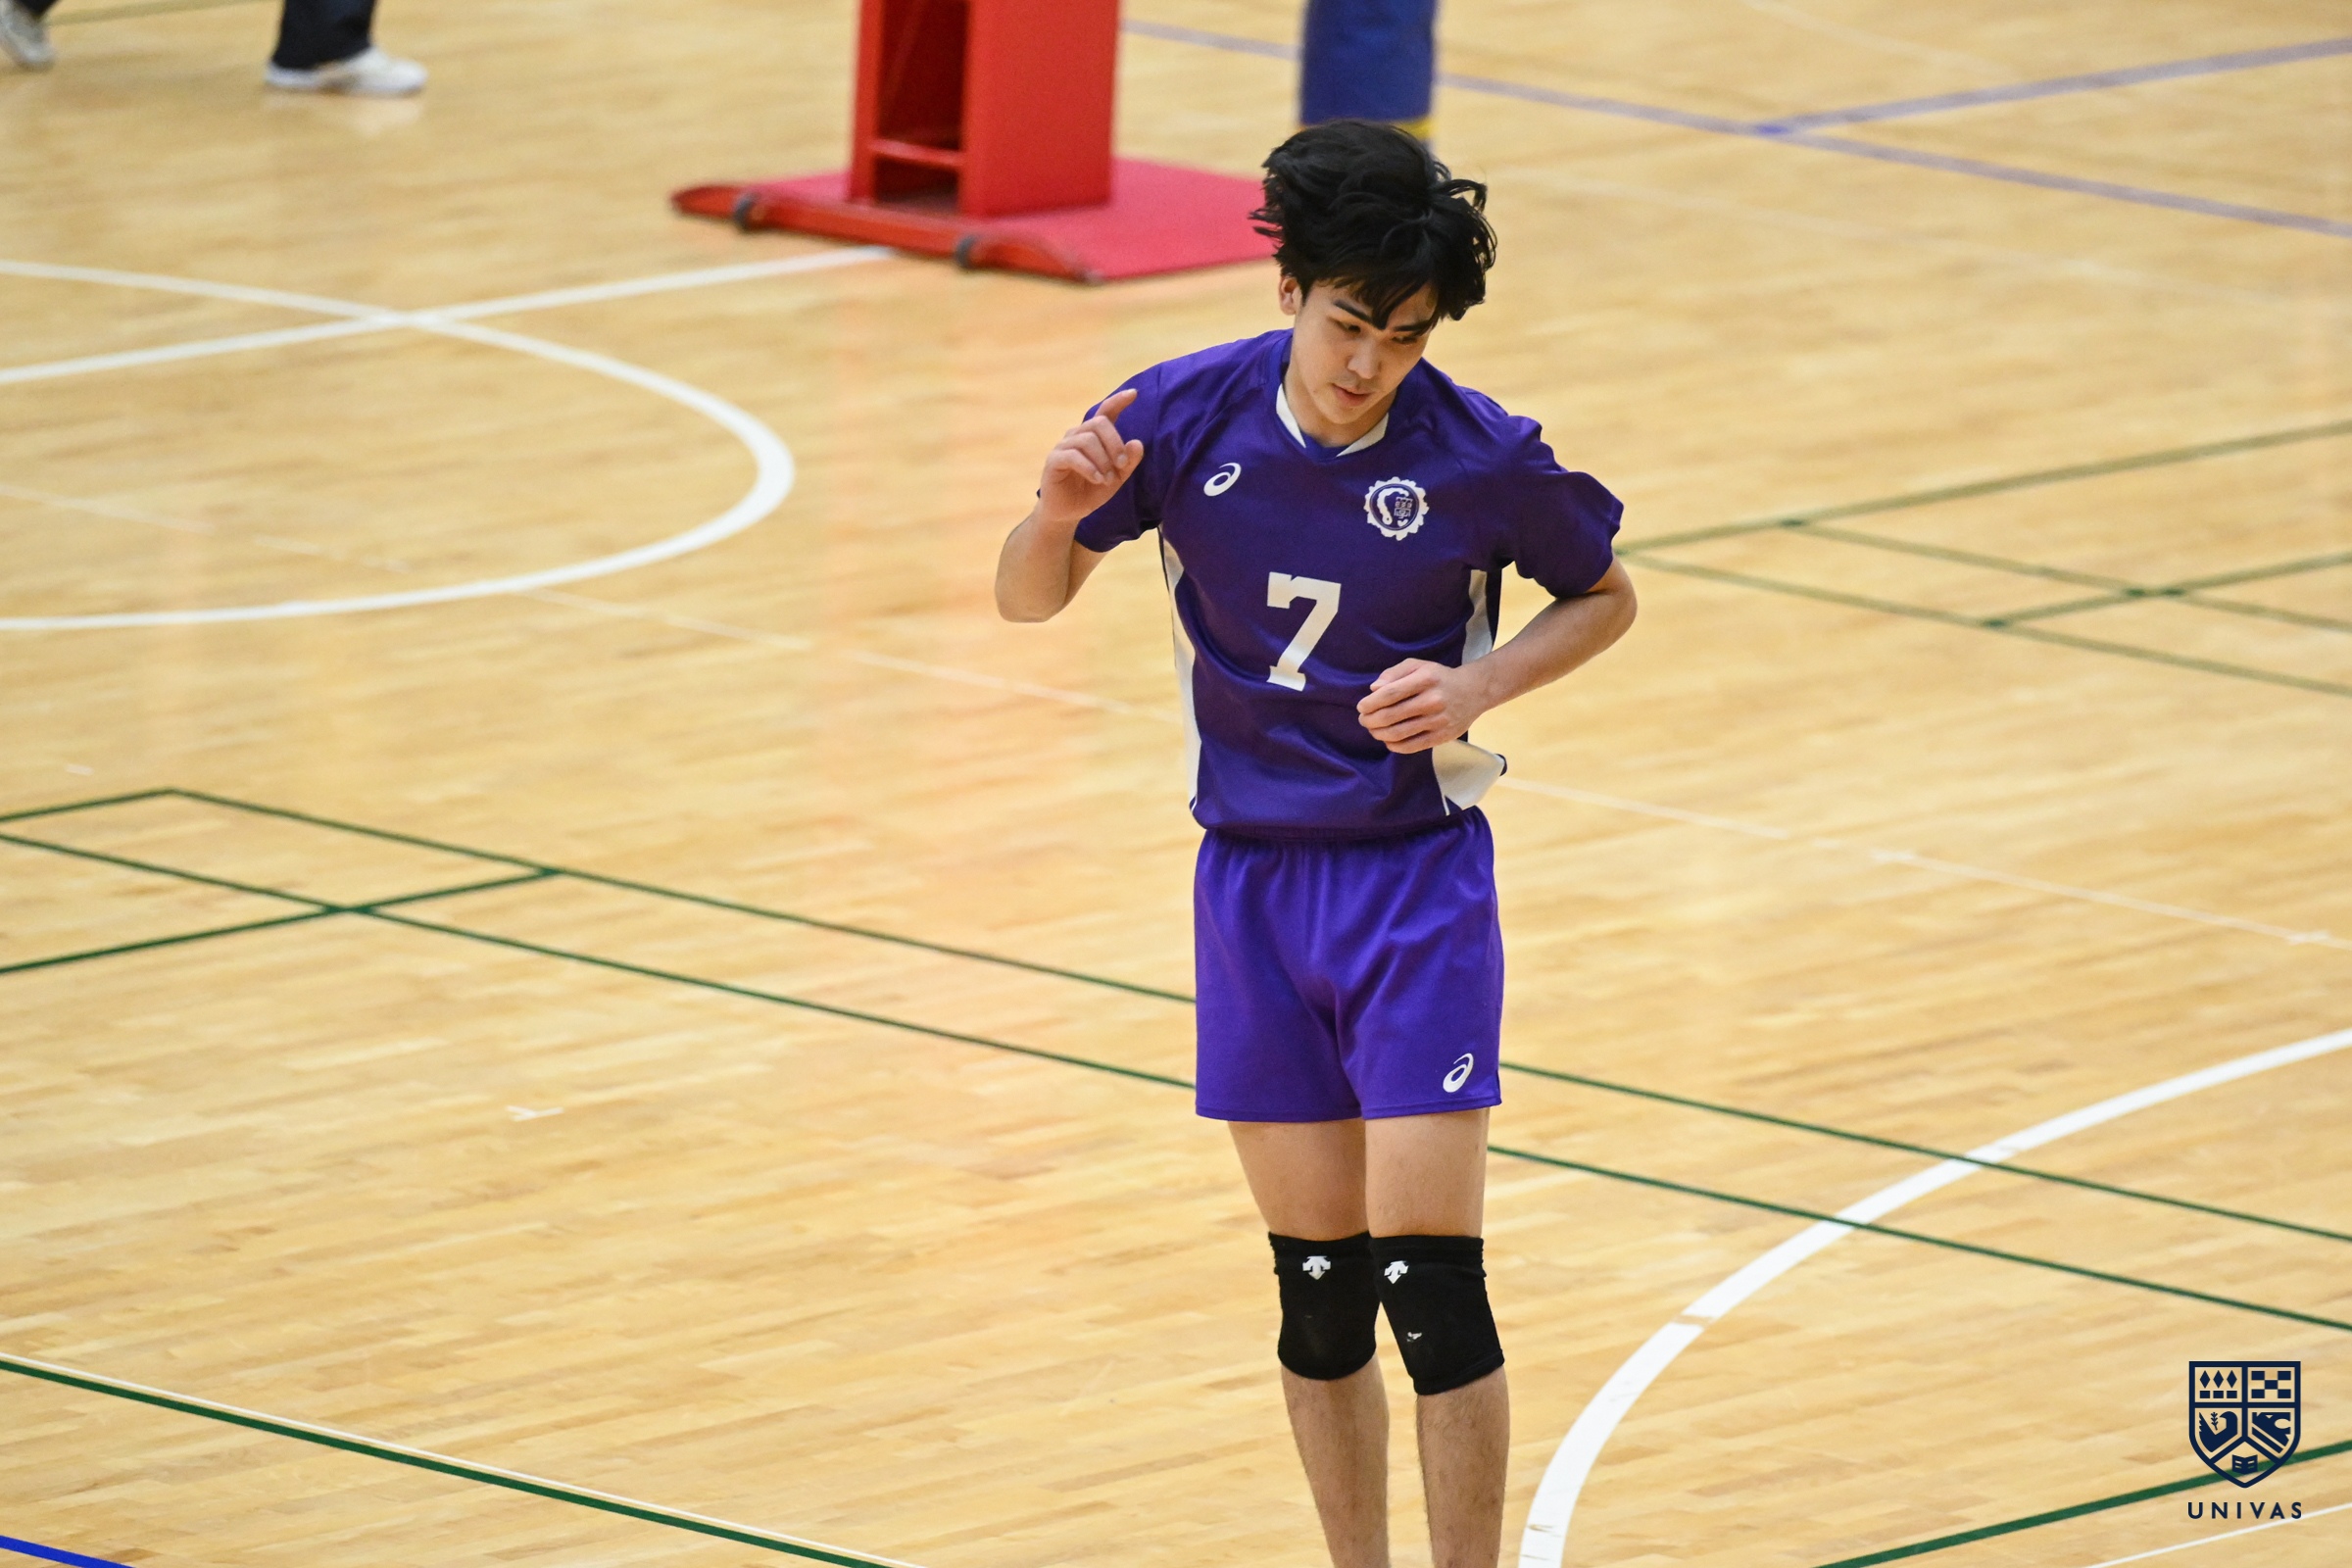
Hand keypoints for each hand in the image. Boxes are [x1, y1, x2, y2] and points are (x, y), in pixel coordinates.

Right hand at [1038, 388, 1143, 524]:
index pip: (1105, 412)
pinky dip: (1089, 468)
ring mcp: (1063, 446)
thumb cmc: (1091, 492)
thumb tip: (1137, 443)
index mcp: (1093, 436)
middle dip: (1115, 443)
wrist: (1068, 512)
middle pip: (1099, 423)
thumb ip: (1128, 463)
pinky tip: (1097, 480)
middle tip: (1122, 464)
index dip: (1118, 401)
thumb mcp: (1116, 479)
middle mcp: (1077, 435)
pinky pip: (1073, 456)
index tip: (1134, 393)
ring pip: (1087, 439)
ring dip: (1103, 460)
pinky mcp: (1054, 460)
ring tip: (1107, 479)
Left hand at [1357, 658, 1493, 753]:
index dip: (1371, 703)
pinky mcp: (1442, 736)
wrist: (1474, 691)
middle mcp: (1432, 700)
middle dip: (1370, 720)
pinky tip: (1388, 740)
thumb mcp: (1418, 666)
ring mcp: (1438, 720)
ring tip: (1373, 730)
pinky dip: (1395, 745)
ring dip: (1379, 733)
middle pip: (1391, 715)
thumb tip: (1374, 689)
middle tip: (1363, 720)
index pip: (1390, 694)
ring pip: (1399, 732)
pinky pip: (1412, 746)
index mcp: (1425, 679)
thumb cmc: (1439, 677)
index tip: (1361, 707)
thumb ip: (1394, 673)